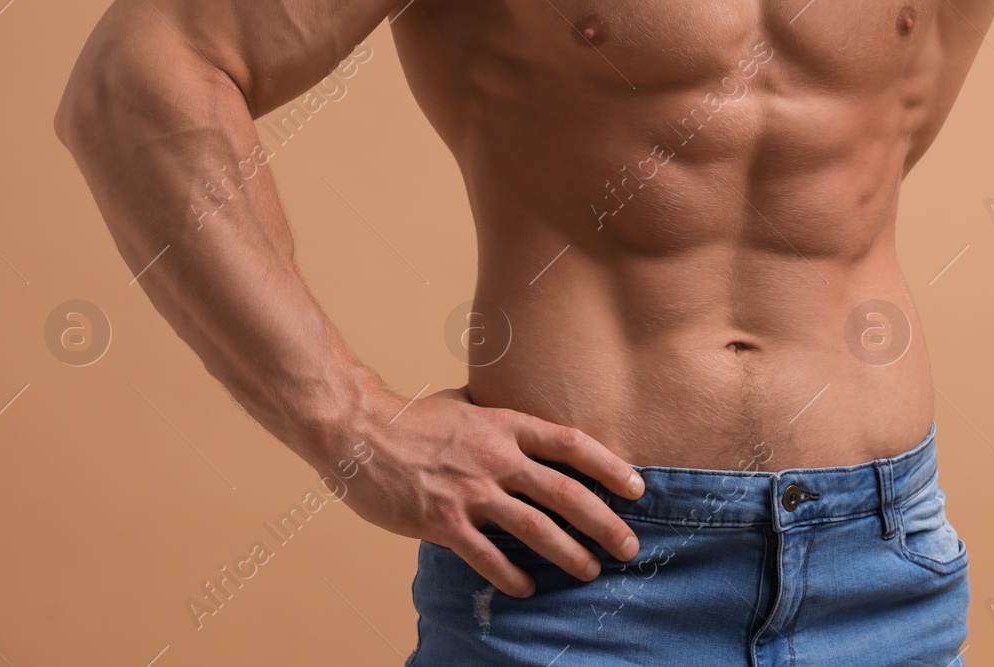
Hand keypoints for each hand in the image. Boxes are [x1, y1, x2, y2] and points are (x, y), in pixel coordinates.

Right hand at [333, 387, 644, 596]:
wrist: (358, 432)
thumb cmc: (410, 418)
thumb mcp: (464, 404)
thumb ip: (496, 414)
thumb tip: (522, 421)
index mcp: (505, 425)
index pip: (571, 444)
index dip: (609, 466)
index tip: (635, 487)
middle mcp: (495, 457)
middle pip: (564, 492)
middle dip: (603, 522)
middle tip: (627, 545)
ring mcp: (470, 491)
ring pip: (534, 528)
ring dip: (568, 553)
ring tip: (590, 570)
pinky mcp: (442, 521)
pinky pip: (486, 556)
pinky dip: (510, 575)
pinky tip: (526, 589)